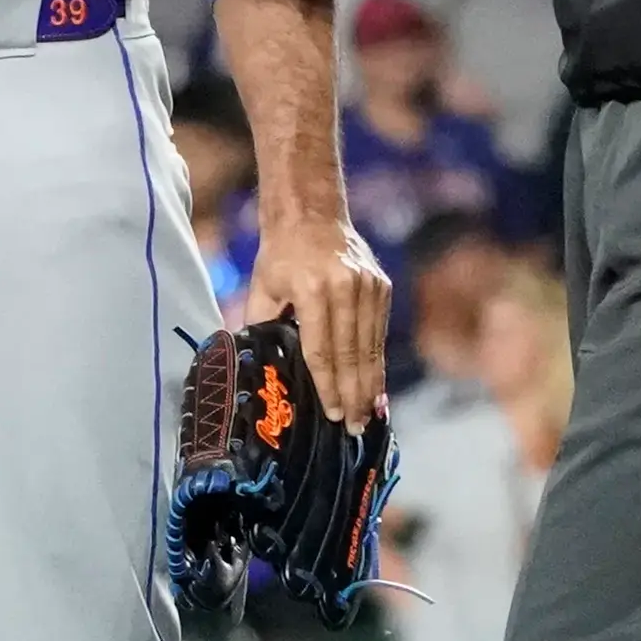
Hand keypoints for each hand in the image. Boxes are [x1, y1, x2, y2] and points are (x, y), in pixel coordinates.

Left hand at [248, 211, 390, 417]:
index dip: (328, 386)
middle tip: (356, 427)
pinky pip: (379, 332)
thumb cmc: (281, 254)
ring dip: (371, 384)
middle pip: (352, 353)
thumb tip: (258, 367)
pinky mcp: (382, 286)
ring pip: (371, 346)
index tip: (333, 415)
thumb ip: (260, 326)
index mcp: (312, 289)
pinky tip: (377, 385)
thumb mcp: (262, 288)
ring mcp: (369, 285)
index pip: (322, 349)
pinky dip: (378, 361)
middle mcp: (346, 287)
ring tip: (369, 414)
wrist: (312, 213)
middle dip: (354, 395)